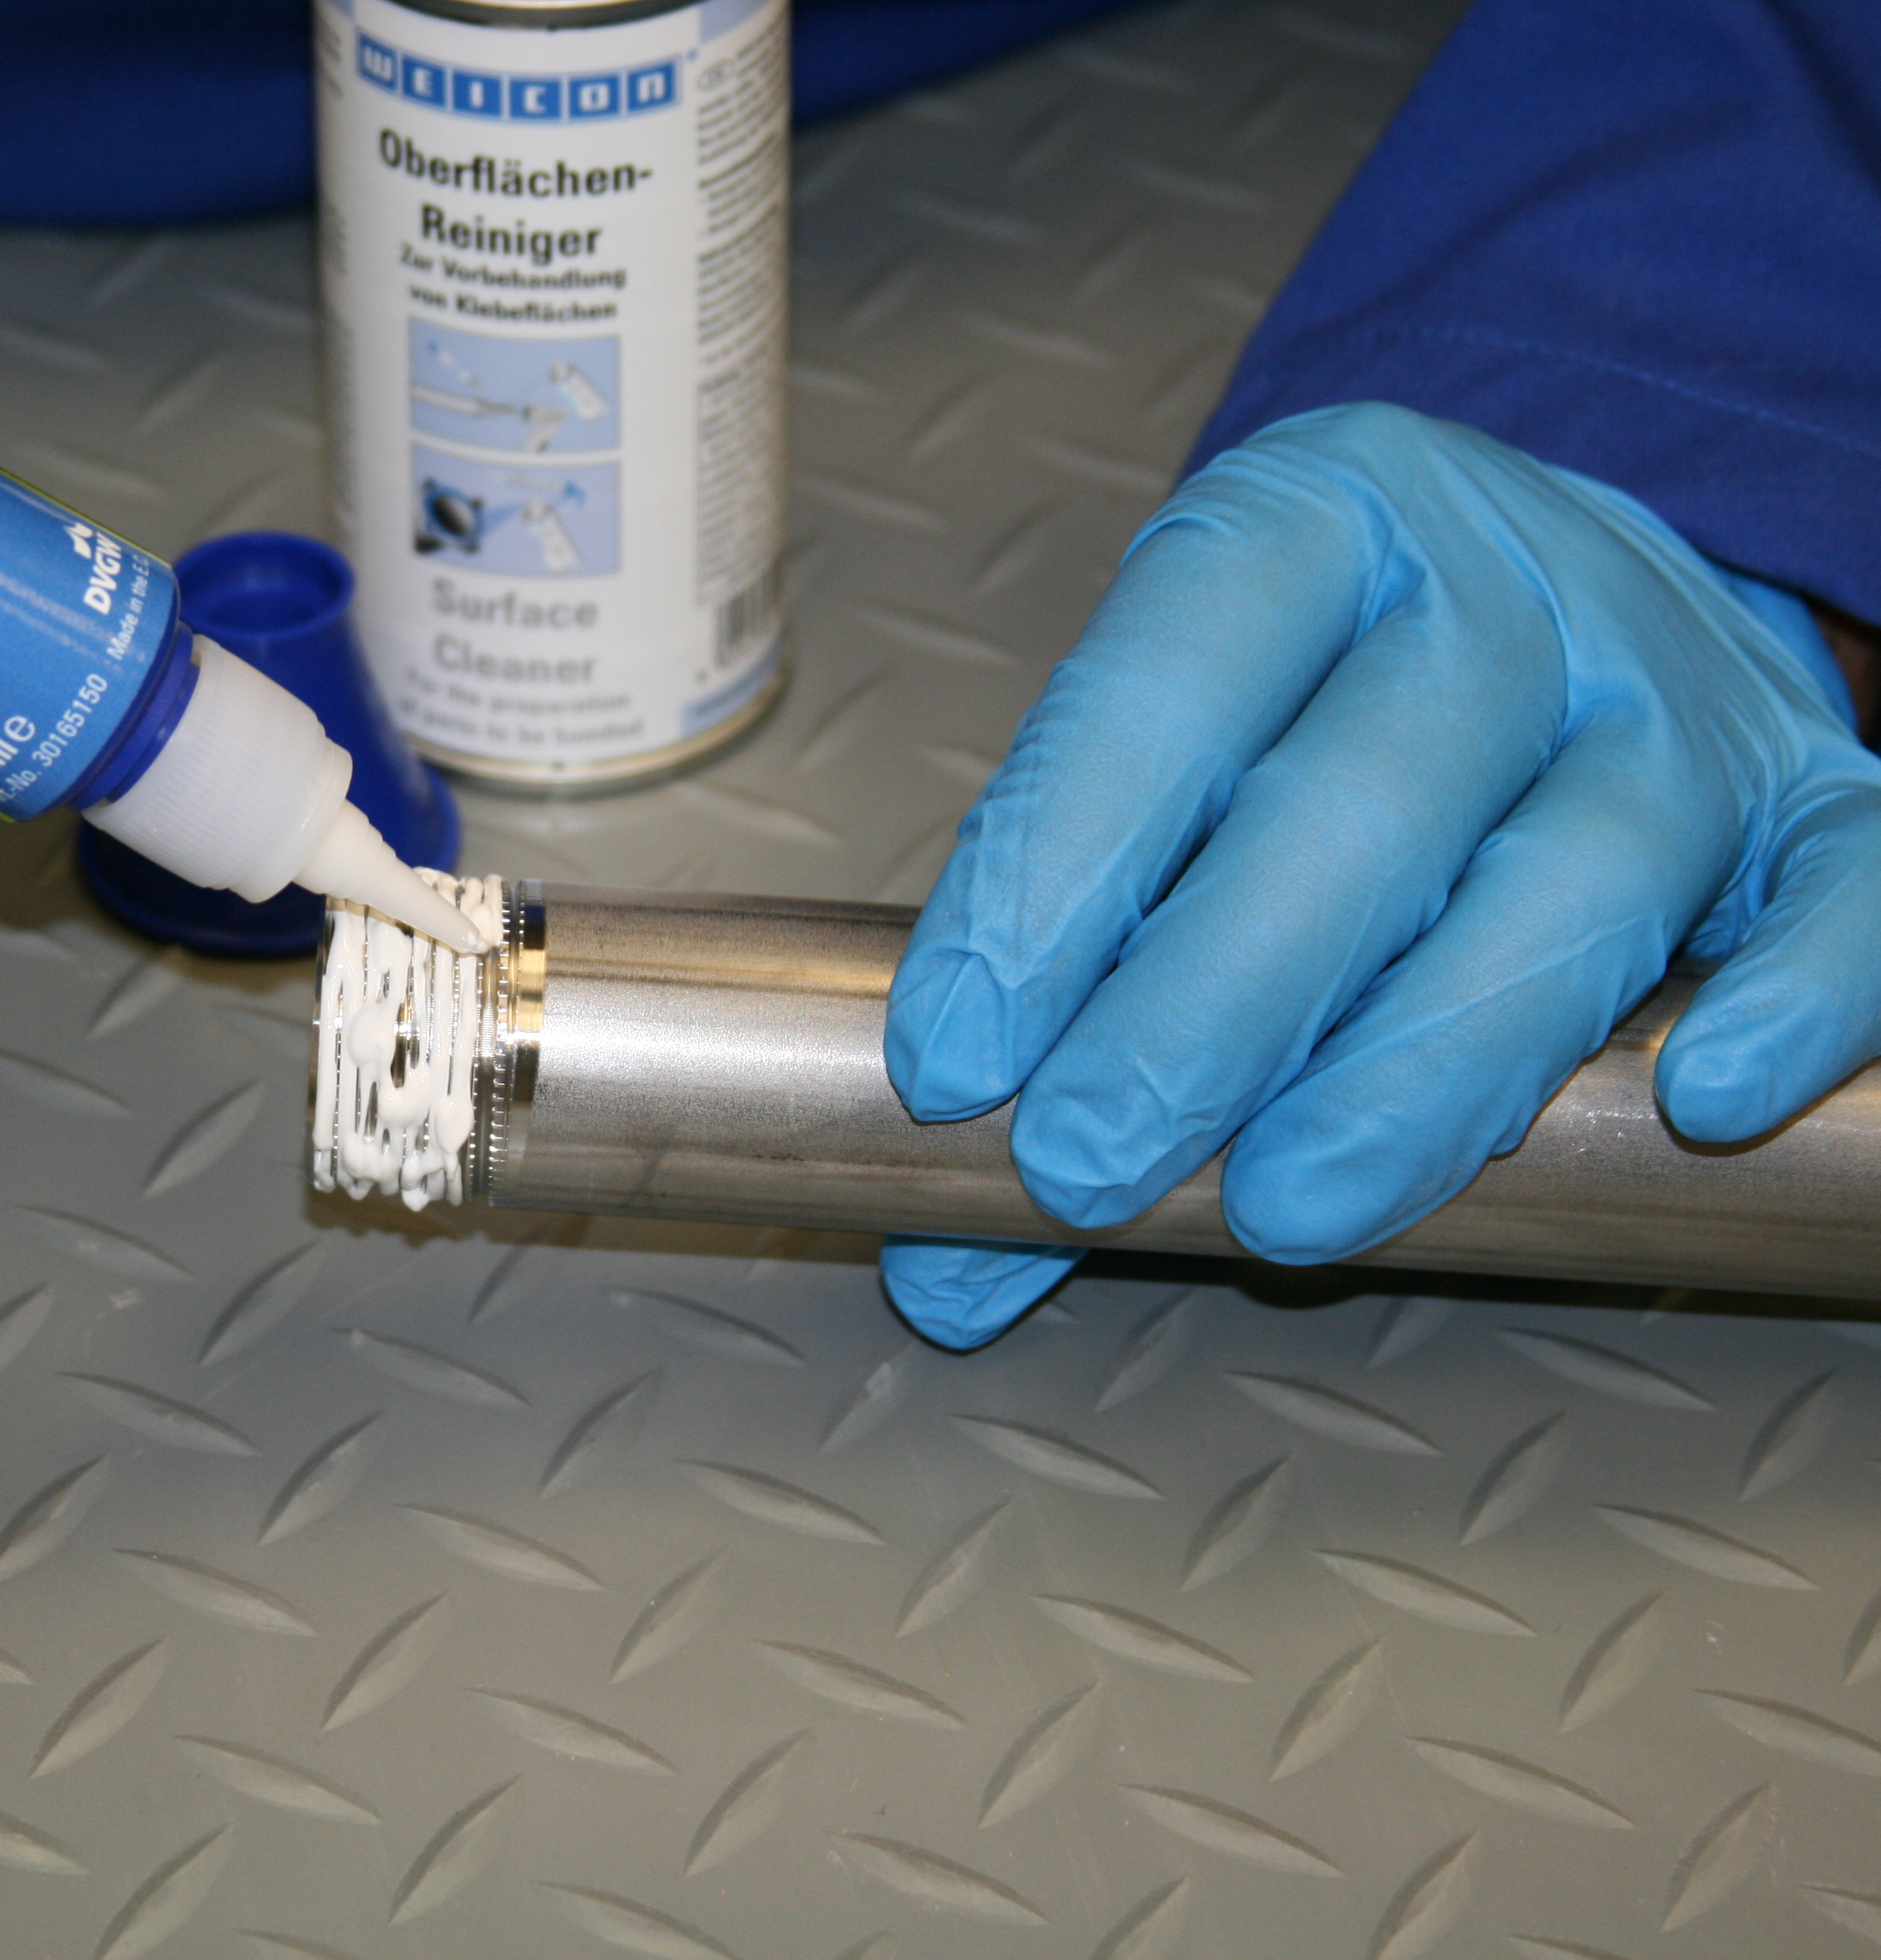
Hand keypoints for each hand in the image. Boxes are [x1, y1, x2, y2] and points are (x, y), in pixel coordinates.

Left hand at [880, 403, 1880, 1345]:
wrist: (1552, 588)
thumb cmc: (1311, 704)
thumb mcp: (1165, 754)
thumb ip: (1059, 975)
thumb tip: (945, 1262)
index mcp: (1313, 520)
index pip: (1166, 686)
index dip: (1051, 877)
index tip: (957, 1057)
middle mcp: (1511, 583)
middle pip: (1356, 805)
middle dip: (1205, 1010)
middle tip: (1084, 1167)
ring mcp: (1681, 691)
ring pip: (1569, 879)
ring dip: (1421, 1065)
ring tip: (1286, 1214)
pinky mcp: (1817, 802)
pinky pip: (1849, 895)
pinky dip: (1796, 998)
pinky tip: (1701, 1101)